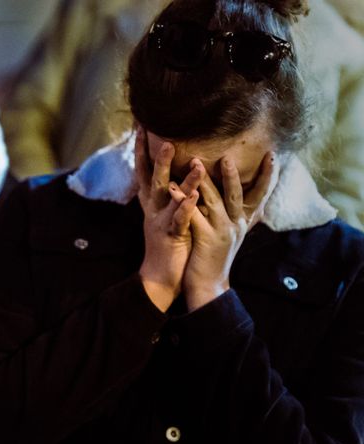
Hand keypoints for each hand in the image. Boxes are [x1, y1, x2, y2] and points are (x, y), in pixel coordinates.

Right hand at [136, 127, 202, 311]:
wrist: (160, 279)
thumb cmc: (169, 246)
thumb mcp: (167, 216)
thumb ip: (170, 195)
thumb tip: (174, 174)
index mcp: (152, 203)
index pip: (145, 171)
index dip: (142, 150)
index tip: (141, 126)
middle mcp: (153, 209)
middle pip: (151, 178)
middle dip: (155, 156)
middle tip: (160, 135)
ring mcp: (160, 222)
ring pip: (167, 195)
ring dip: (176, 176)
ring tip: (188, 158)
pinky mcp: (170, 236)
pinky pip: (178, 219)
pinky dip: (184, 207)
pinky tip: (192, 196)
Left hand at [183, 153, 278, 310]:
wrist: (208, 286)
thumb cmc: (215, 256)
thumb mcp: (230, 233)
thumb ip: (235, 214)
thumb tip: (241, 194)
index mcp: (243, 222)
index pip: (260, 195)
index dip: (268, 176)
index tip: (273, 155)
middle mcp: (236, 225)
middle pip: (238, 194)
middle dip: (233, 174)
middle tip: (227, 155)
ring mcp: (222, 232)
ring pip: (215, 201)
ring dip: (205, 180)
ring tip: (194, 161)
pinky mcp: (206, 239)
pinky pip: (193, 215)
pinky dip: (183, 200)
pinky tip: (172, 188)